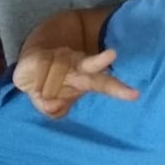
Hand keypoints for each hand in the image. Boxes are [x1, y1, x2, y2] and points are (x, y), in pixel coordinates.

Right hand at [13, 47, 138, 117]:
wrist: (29, 66)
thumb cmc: (50, 86)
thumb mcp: (52, 105)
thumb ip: (55, 110)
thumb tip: (53, 105)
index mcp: (88, 79)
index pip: (106, 84)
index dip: (119, 90)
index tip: (135, 95)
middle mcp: (78, 66)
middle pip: (92, 65)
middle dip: (101, 60)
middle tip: (113, 53)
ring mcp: (60, 58)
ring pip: (57, 73)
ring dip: (47, 88)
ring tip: (43, 90)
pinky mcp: (41, 56)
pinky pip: (39, 72)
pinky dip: (36, 84)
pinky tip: (35, 85)